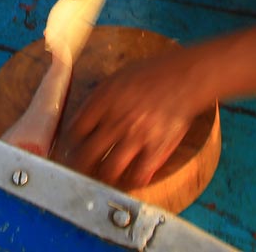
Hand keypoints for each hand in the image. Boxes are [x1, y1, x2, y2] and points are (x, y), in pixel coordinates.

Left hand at [52, 49, 206, 187]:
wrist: (186, 77)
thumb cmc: (154, 72)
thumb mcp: (118, 77)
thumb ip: (100, 98)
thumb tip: (84, 117)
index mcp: (103, 101)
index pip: (76, 130)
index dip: (70, 143)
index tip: (70, 148)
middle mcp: (116, 121)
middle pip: (87, 154)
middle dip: (80, 166)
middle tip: (79, 170)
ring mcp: (135, 137)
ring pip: (109, 169)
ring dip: (102, 178)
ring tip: (101, 180)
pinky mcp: (156, 149)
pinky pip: (138, 175)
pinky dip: (131, 182)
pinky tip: (129, 181)